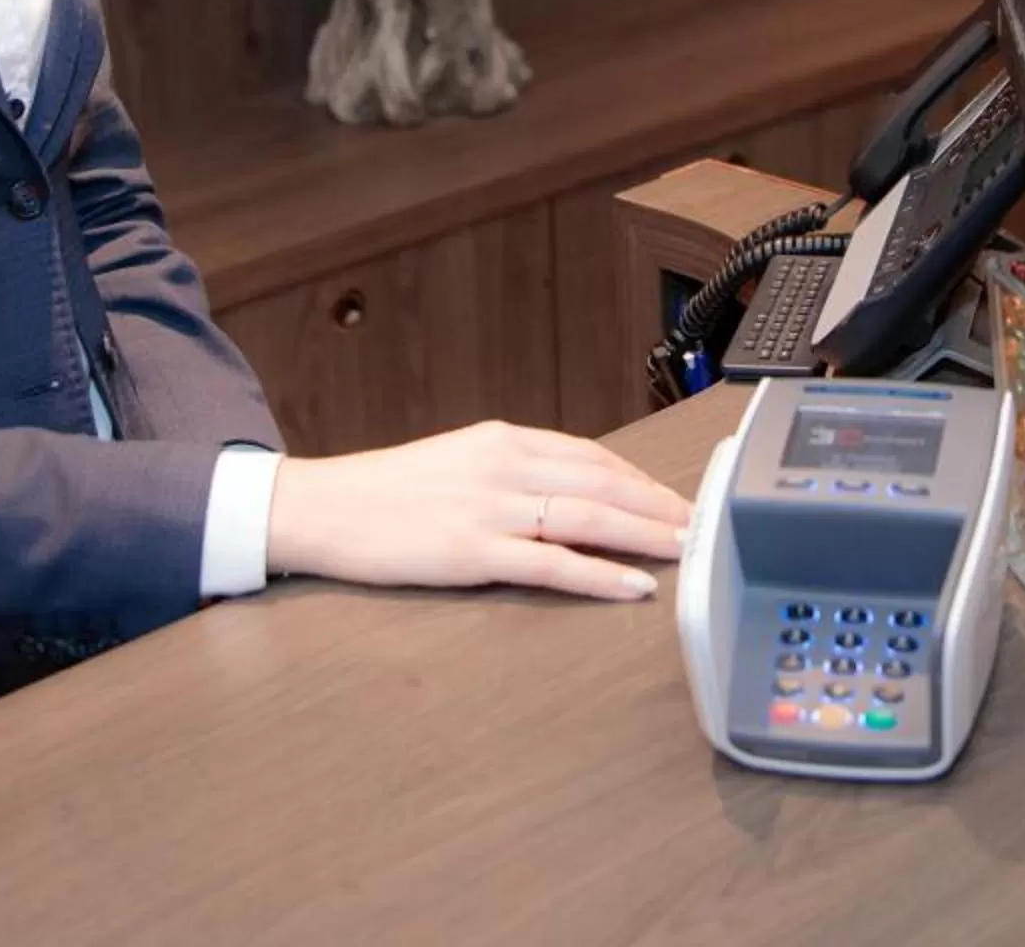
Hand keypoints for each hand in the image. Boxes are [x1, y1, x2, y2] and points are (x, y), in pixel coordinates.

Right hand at [264, 419, 694, 601]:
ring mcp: (489, 509)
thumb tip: (566, 492)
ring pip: (588, 516)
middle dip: (658, 504)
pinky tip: (633, 584)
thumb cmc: (385, 492)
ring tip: (686, 549)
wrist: (322, 507)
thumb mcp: (457, 463)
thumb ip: (510, 472)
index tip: (673, 495)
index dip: (640, 477)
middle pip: (602, 481)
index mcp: (500, 440)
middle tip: (702, 523)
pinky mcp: (472, 551)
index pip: (590, 454)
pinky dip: (600, 573)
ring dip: (645, 534)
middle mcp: (502, 466)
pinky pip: (552, 563)